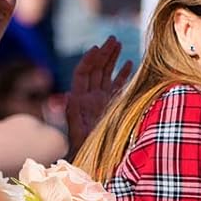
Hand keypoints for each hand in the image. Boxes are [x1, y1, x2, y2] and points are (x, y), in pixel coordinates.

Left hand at [65, 36, 132, 152]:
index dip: (89, 60)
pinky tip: (130, 64)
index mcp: (79, 100)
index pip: (83, 74)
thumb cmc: (84, 148)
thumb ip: (73, 113)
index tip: (98, 48)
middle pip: (96, 70)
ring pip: (106, 75)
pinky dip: (123, 75)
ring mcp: (101, 101)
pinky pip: (117, 86)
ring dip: (112, 59)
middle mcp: (89, 97)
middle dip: (104, 54)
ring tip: (118, 44)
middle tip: (112, 39)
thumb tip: (70, 96)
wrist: (91, 161)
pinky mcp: (112, 106)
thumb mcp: (76, 130)